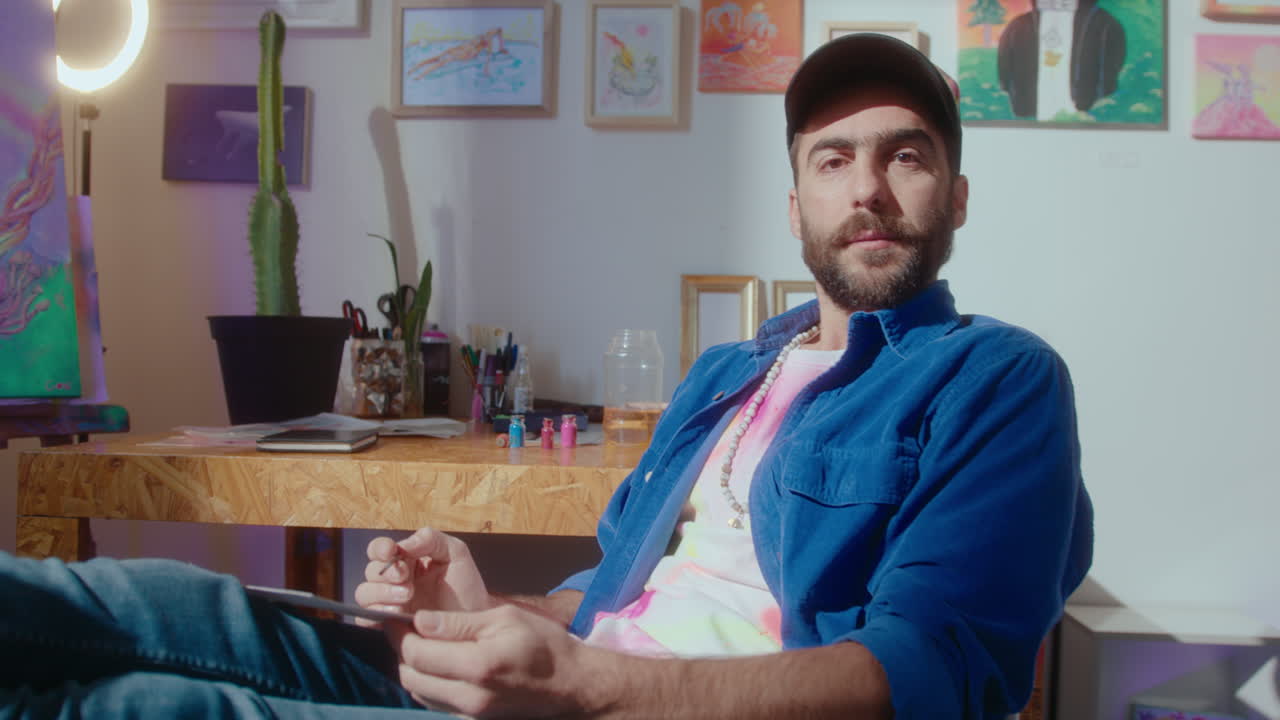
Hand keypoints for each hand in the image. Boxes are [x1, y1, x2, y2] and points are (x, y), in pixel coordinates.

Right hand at [354, 528, 494, 626]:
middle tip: (405, 579)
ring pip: (364, 593)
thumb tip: (404, 544)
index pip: (381, 548)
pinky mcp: (387, 625)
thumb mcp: (455, 553)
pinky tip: (395, 613)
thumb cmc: (465, 587)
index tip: (390, 552)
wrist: (474, 621)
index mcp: (406, 559)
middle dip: (386, 573)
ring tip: (406, 596)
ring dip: (381, 592)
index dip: (381, 548)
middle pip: (371, 570)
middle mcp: (393, 579)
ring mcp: (388, 602)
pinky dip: (374, 614)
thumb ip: (431, 539)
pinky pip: (365, 619)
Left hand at [389, 605, 605, 718]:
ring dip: (413, 668)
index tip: (396, 616)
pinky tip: (440, 663)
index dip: (400, 633)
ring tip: (422, 643)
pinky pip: (436, 702)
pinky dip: (429, 683)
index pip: (417, 654)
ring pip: (419, 693)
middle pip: (410, 677)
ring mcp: (470, 714)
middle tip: (405, 628)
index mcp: (478, 666)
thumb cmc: (544, 645)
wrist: (573, 685)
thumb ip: (460, 622)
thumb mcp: (506, 619)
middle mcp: (469, 696)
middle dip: (401, 651)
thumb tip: (421, 620)